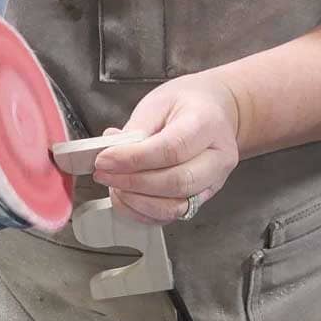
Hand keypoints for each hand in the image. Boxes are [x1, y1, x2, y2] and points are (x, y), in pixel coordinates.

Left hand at [93, 73, 240, 224]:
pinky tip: (125, 198)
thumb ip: (134, 130)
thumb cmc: (185, 107)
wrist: (213, 113)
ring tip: (114, 186)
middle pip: (176, 182)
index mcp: (208, 125)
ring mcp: (212, 183)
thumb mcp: (158, 104)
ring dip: (136, 202)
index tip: (104, 159)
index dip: (133, 159)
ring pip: (175, 206)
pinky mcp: (200, 200)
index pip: (171, 149)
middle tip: (104, 174)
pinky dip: (142, 213)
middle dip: (132, 183)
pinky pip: (170, 216)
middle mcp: (217, 158)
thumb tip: (109, 152)